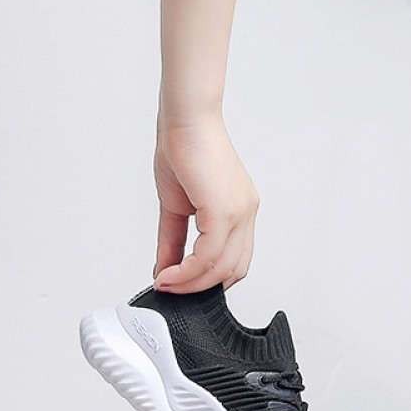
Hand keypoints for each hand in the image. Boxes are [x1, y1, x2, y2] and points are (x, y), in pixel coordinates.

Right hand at [152, 118, 258, 293]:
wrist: (184, 121)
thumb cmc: (183, 150)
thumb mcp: (175, 207)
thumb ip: (173, 242)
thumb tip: (164, 269)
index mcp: (239, 212)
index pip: (233, 260)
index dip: (207, 280)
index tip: (178, 285)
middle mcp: (245, 213)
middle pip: (232, 270)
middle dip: (198, 288)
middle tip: (171, 290)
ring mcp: (240, 212)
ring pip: (221, 267)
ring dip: (190, 283)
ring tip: (166, 283)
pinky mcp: (224, 210)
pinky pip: (209, 255)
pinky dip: (186, 270)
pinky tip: (168, 272)